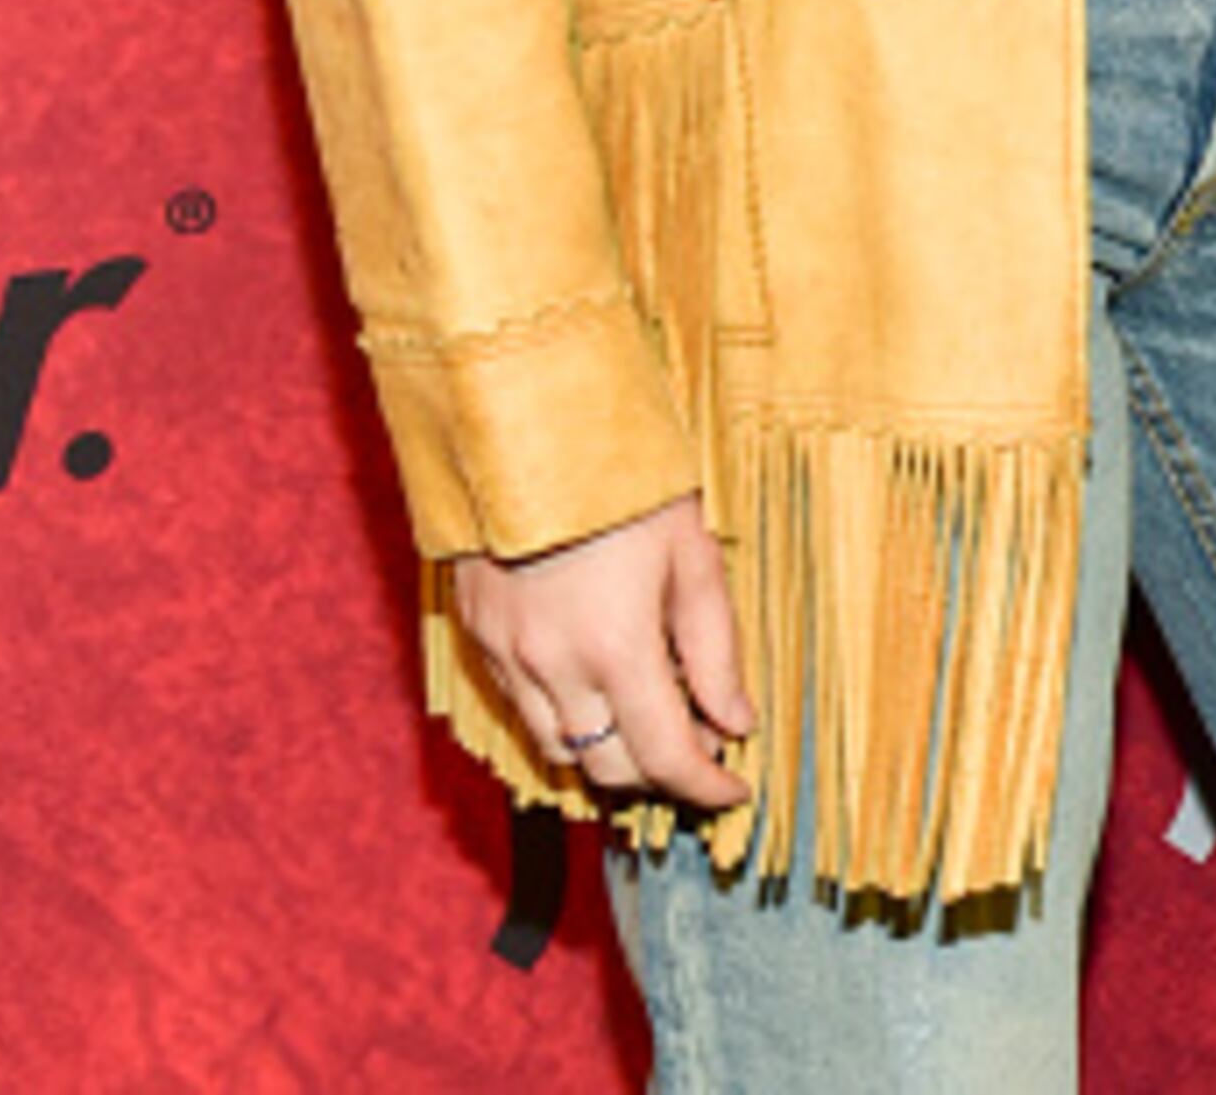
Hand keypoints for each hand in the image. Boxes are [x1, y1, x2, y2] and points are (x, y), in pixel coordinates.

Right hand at [448, 492, 756, 810]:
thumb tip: (737, 722)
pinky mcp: (478, 636)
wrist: (530, 425)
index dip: (706, 786)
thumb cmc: (626, 480)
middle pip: (608, 769)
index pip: (666, 757)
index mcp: (616, 647)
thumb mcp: (692, 553)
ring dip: (607, 753)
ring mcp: (507, 656)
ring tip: (648, 719)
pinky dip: (563, 716)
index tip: (735, 790)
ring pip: (558, 749)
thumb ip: (714, 647)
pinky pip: (522, 707)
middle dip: (658, 774)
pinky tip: (593, 685)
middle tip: (698, 747)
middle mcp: (553, 667)